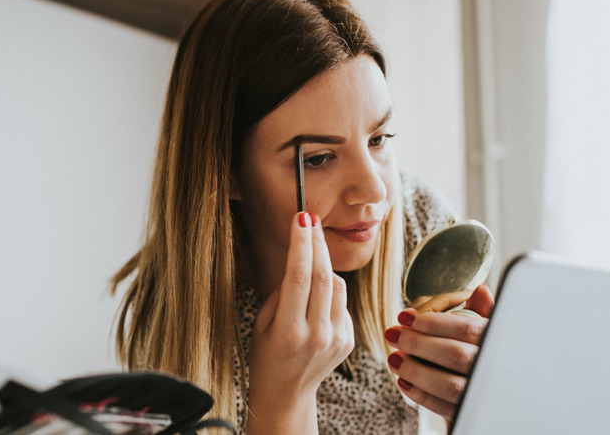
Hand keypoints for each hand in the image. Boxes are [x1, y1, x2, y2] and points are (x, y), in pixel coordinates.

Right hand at [247, 212, 353, 434]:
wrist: (286, 392)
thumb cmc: (266, 353)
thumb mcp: (262, 323)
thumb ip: (281, 292)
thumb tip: (300, 258)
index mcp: (287, 331)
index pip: (298, 277)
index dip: (301, 244)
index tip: (301, 218)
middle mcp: (315, 335)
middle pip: (322, 276)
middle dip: (316, 242)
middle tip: (310, 219)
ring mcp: (335, 339)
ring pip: (337, 285)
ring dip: (323, 268)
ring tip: (306, 270)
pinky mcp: (348, 340)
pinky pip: (341, 301)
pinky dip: (329, 293)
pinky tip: (315, 303)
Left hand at [385, 284, 493, 421]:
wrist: (496, 397)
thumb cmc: (486, 355)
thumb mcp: (491, 331)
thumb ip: (484, 312)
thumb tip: (480, 290)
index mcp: (498, 341)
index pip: (466, 328)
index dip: (433, 321)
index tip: (404, 316)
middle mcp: (493, 368)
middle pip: (455, 355)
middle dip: (418, 343)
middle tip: (393, 334)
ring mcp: (482, 393)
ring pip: (449, 385)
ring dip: (415, 370)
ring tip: (394, 359)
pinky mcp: (468, 413)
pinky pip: (445, 408)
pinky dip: (421, 395)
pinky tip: (404, 381)